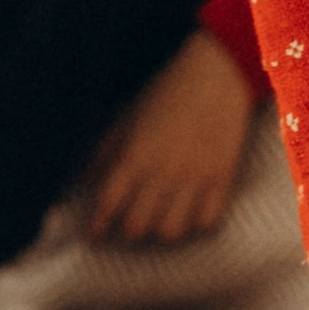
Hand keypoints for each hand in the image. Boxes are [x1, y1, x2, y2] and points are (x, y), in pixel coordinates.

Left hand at [87, 29, 256, 243]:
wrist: (218, 71)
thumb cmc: (168, 90)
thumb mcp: (129, 115)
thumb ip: (106, 150)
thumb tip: (85, 180)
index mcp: (136, 154)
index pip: (109, 203)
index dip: (97, 226)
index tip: (93, 237)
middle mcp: (163, 171)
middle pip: (137, 226)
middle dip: (127, 231)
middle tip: (127, 225)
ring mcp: (195, 177)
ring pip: (171, 232)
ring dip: (161, 231)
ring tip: (159, 222)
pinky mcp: (223, 178)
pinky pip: (207, 221)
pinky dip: (195, 224)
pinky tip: (190, 214)